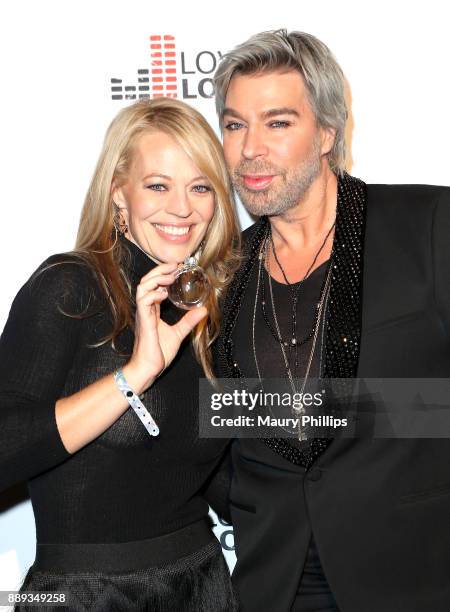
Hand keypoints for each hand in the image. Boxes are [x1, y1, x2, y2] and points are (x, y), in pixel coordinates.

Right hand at [126, 262, 206, 390]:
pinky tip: (164, 293)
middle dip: (160, 270)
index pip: (154, 286)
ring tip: (170, 275)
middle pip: (146, 281)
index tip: (177, 268)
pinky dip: (153, 293)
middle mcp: (145, 309)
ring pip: (143, 287)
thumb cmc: (158, 353)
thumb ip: (189, 321)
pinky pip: (144, 300)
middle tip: (175, 265)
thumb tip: (203, 310)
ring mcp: (142, 314)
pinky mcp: (143, 321)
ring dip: (157, 278)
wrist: (148, 368)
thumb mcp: (178, 333)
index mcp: (151, 310)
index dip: (164, 275)